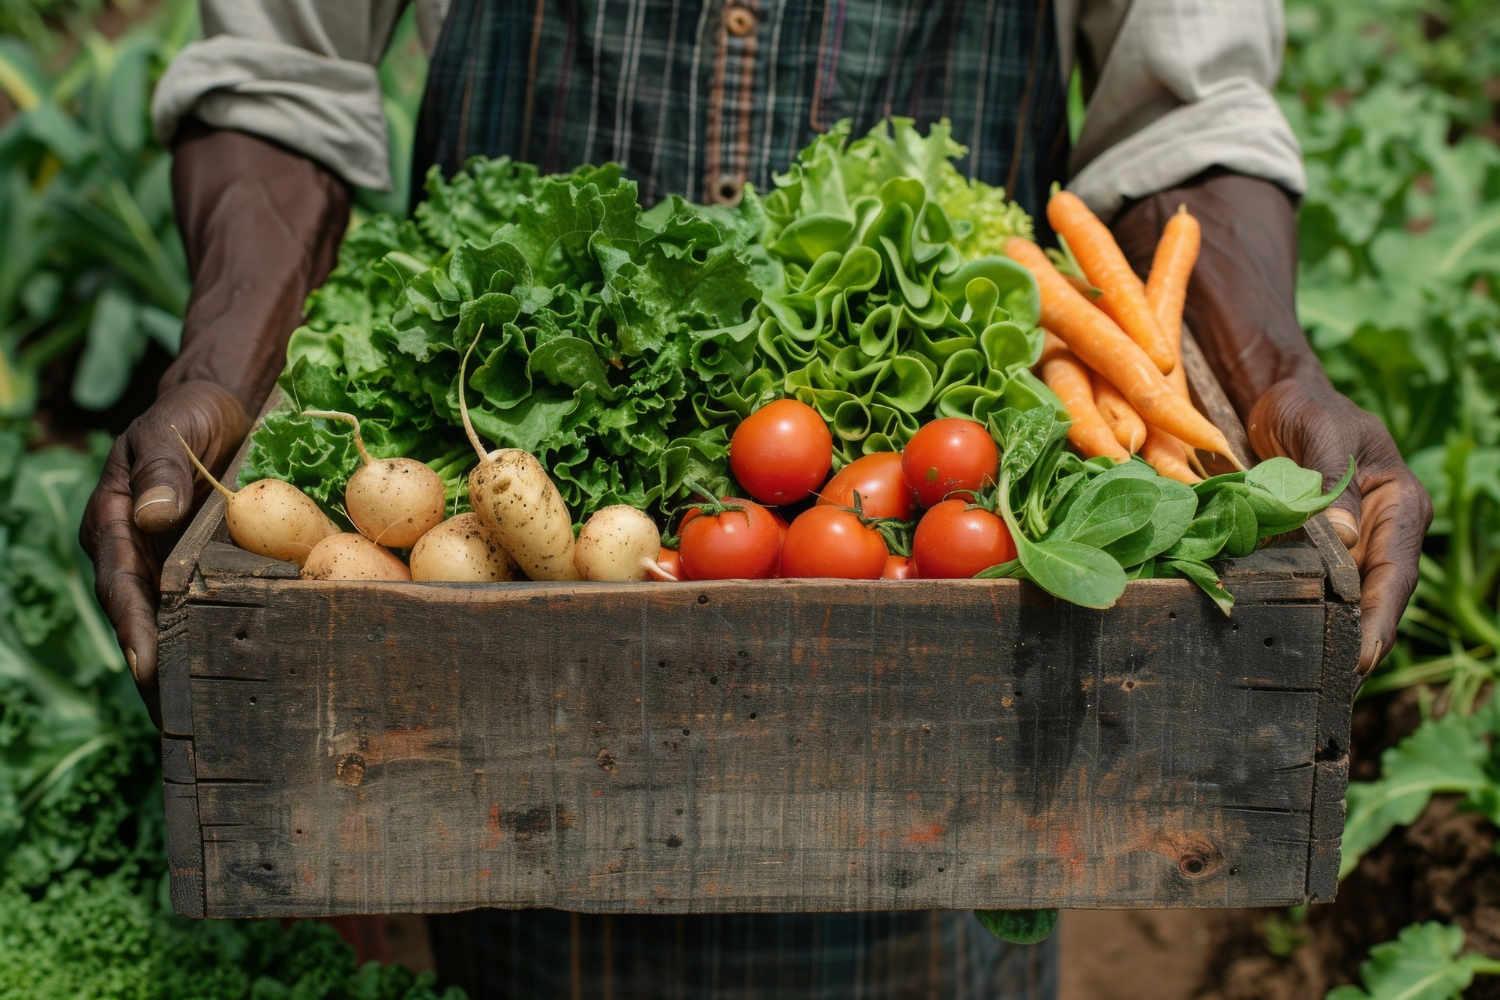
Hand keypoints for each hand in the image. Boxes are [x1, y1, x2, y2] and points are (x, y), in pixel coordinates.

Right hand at [80, 381, 248, 715]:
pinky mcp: (195, 569)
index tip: (145, 665)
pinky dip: (208, 647)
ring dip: (181, 673)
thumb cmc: (190, 415)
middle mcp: (133, 552)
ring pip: (167, 625)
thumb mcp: (172, 429)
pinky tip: (230, 684)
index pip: (119, 580)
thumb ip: (163, 470)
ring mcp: (163, 564)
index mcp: (115, 521)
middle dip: (154, 671)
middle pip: (139, 619)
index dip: (132, 624)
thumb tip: (154, 515)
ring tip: (201, 726)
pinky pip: (198, 613)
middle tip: (175, 722)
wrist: (218, 406)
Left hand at [1247, 378, 1430, 673]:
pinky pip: (1322, 586)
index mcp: (1400, 505)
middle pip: (1377, 597)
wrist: (1280, 396)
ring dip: (1336, 637)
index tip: (1361, 658)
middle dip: (1360, 642)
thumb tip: (1346, 540)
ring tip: (1316, 683)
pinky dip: (1314, 614)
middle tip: (1335, 689)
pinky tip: (1295, 643)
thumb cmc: (1306, 407)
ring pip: (1350, 599)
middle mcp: (1384, 530)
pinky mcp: (1321, 545)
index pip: (1395, 572)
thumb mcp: (1320, 433)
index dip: (1379, 618)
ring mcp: (1355, 541)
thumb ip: (1331, 481)